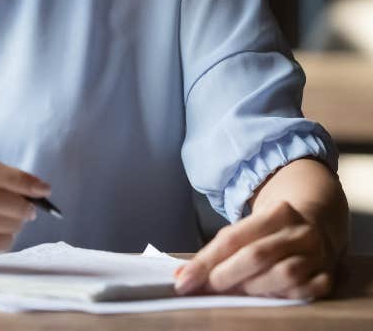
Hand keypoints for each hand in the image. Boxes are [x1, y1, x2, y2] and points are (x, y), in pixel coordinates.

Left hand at [175, 200, 335, 298]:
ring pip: (282, 275)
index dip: (205, 261)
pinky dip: (281, 297)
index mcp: (276, 212)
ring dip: (253, 288)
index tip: (183, 280)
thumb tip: (183, 275)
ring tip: (236, 293)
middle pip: (256, 255)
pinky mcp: (327, 277)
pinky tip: (266, 298)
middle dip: (226, 275)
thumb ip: (221, 249)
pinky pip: (303, 293)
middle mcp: (299, 232)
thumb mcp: (250, 227)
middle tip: (206, 289)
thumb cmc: (271, 229)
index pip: (233, 238)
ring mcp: (317, 255)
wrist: (318, 223)